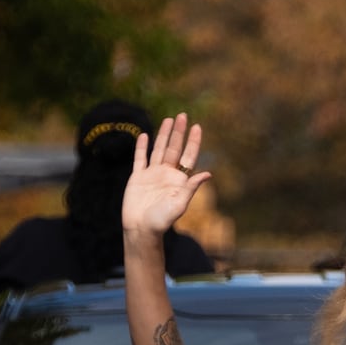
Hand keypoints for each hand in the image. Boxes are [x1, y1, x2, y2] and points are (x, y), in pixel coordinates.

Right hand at [122, 113, 210, 235]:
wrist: (141, 229)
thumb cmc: (162, 220)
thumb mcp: (179, 204)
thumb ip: (191, 187)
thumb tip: (208, 173)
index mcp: (179, 180)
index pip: (188, 156)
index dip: (193, 142)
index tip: (197, 127)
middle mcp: (166, 175)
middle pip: (174, 149)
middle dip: (179, 132)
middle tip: (183, 115)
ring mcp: (152, 175)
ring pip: (158, 150)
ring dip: (163, 135)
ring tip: (168, 120)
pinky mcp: (137, 178)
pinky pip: (140, 159)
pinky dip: (142, 147)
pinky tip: (145, 135)